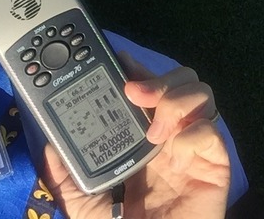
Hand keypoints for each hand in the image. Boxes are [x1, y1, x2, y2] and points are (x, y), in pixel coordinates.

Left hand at [41, 54, 230, 217]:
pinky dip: (193, 130)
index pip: (149, 87)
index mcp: (144, 138)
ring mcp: (194, 148)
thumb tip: (49, 145)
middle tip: (134, 92)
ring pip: (202, 93)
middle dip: (160, 77)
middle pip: (182, 80)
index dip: (138, 68)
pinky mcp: (214, 166)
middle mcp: (172, 135)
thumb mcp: (84, 203)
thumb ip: (65, 175)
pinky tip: (173, 150)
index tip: (119, 60)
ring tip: (153, 128)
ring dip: (176, 99)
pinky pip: (212, 130)